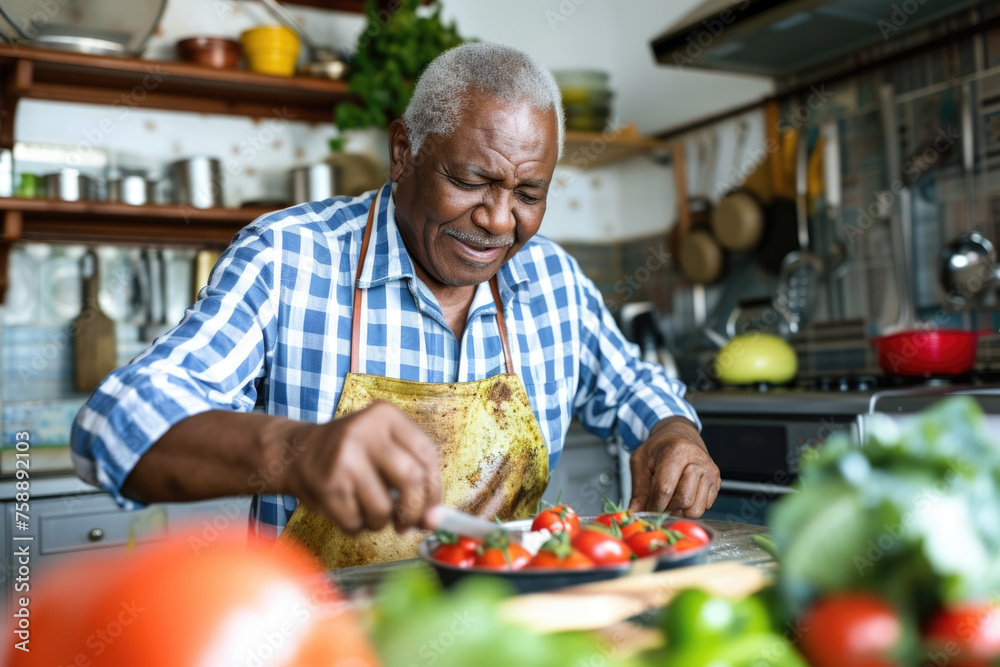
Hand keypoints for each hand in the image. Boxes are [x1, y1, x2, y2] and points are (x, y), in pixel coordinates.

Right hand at [280, 401, 441, 533]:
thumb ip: (413, 474)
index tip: (433, 508)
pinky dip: (357, 526)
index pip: (426, 453)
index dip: (434, 487)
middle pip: (411, 479)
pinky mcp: (327, 486)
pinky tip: (348, 508)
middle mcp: (364, 432)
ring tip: (369, 509)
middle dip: (414, 510)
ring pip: (383, 509)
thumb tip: (434, 519)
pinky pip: (357, 523)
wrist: (296, 453)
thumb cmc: (350, 453)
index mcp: (385, 415)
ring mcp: (344, 459)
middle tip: (409, 523)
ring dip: (381, 522)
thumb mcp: (383, 445)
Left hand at [628, 417, 719, 517]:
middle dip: (668, 509)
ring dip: (680, 511)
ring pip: (696, 509)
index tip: (646, 513)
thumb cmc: (658, 449)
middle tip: (658, 506)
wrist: (679, 436)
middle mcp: (698, 461)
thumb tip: (634, 514)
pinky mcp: (716, 483)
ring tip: (670, 501)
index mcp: (677, 451)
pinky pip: (704, 508)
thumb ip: (638, 490)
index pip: (666, 488)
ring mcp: (710, 473)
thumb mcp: (640, 462)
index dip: (654, 506)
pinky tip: (681, 496)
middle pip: (684, 500)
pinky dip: (690, 509)